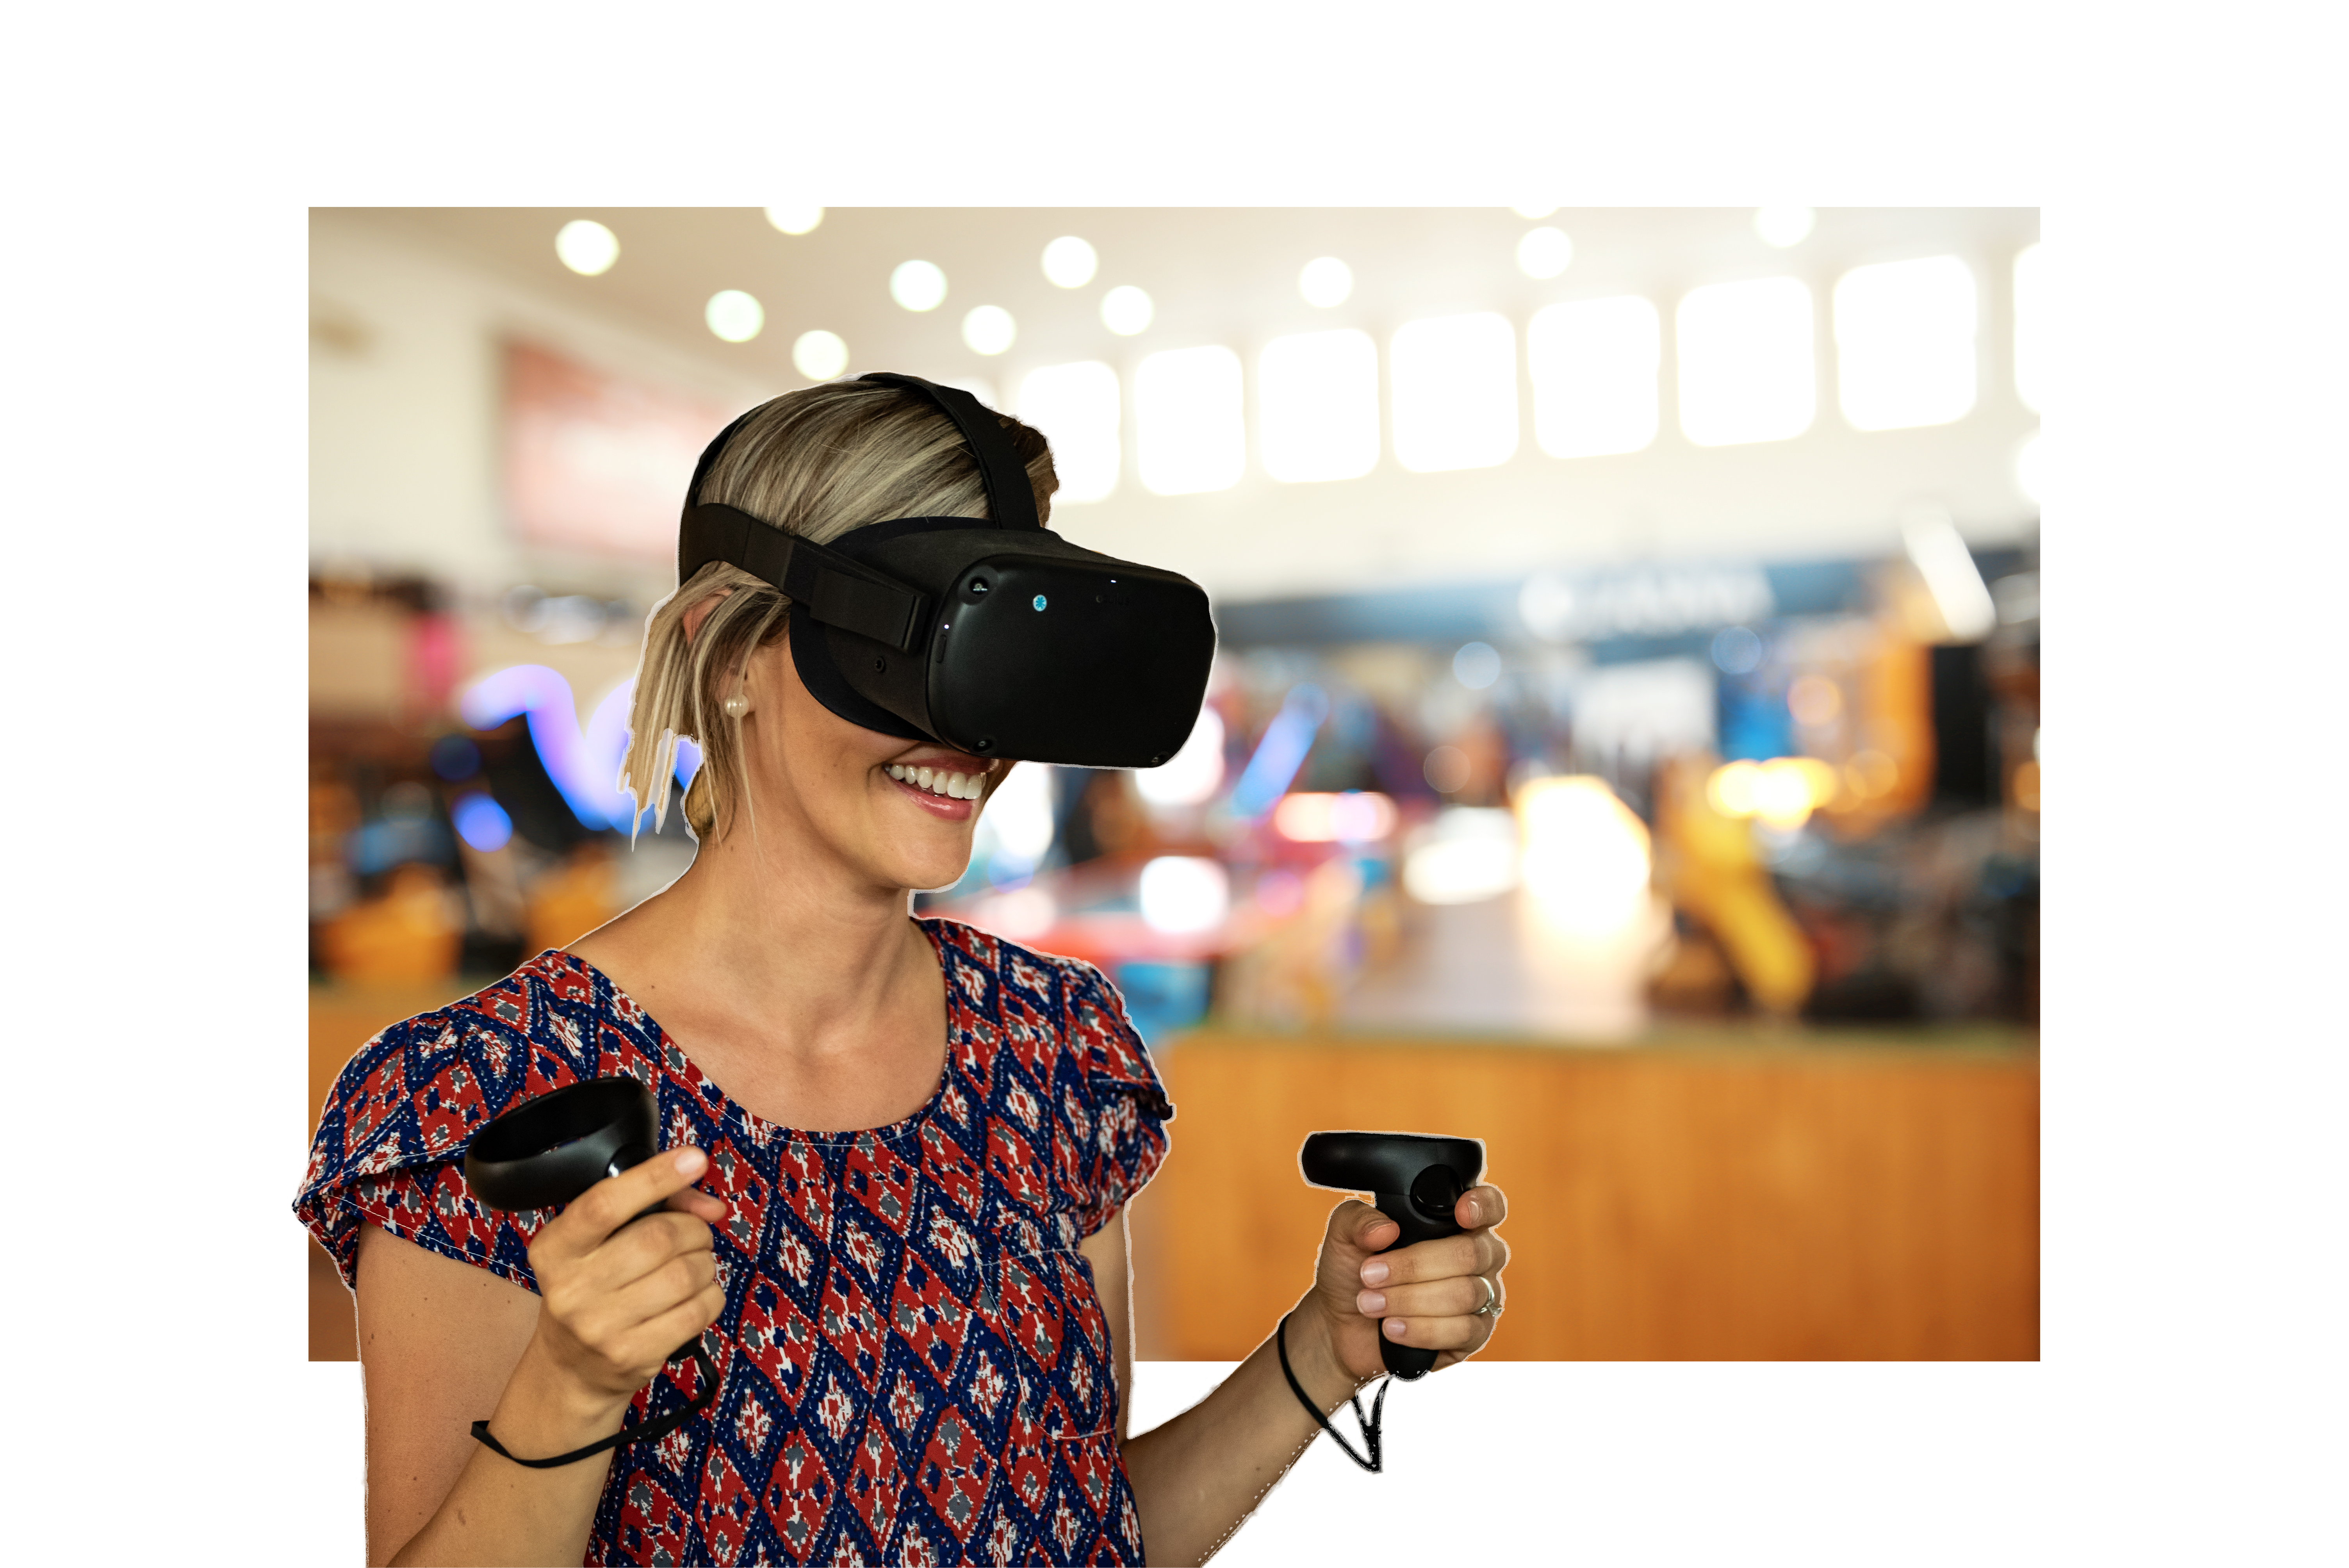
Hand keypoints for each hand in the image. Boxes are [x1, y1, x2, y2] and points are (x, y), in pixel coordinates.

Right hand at [522, 1148, 729, 1405]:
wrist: (572, 1368)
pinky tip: (696, 1296)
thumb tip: (711, 1207)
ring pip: (684, 1274)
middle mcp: (570, 1288)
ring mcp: (599, 1326)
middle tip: (694, 1235)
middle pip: (657, 1237)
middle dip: (692, 1229)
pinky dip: (710, 1295)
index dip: (654, 1177)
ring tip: (693, 1266)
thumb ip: (653, 1208)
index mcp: (555, 1248)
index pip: (604, 1203)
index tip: (692, 1158)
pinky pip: (696, 1311)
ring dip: (704, 1262)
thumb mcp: (600, 1244)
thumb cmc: (594, 1291)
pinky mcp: (631, 1355)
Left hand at [1301, 1185, 1510, 1384]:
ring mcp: (1479, 1297)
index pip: (1489, 1206)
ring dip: (1410, 1300)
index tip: (1460, 1213)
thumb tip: (1387, 1229)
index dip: (1483, 1206)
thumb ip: (1359, 1220)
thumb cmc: (1352, 1273)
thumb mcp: (1344, 1237)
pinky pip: (1464, 1331)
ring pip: (1465, 1294)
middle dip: (1415, 1266)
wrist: (1342, 1326)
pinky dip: (1423, 1329)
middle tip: (1371, 1275)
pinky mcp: (1474, 1335)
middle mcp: (1476, 1258)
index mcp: (1453, 1224)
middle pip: (1471, 1253)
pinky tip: (1393, 1328)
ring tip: (1371, 1304)